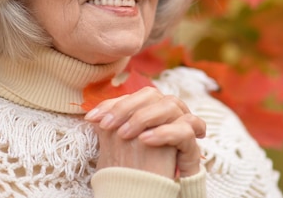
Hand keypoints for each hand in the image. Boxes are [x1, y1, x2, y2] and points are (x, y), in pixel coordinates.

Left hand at [84, 86, 205, 177]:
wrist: (148, 196)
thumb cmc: (134, 171)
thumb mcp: (119, 147)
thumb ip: (111, 127)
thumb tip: (90, 116)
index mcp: (151, 113)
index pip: (135, 96)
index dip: (114, 103)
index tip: (93, 117)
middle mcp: (168, 117)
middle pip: (153, 95)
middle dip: (126, 107)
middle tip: (106, 125)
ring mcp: (183, 129)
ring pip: (171, 105)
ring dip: (144, 116)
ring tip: (123, 134)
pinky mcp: (192, 148)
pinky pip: (184, 131)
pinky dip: (164, 133)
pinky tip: (145, 140)